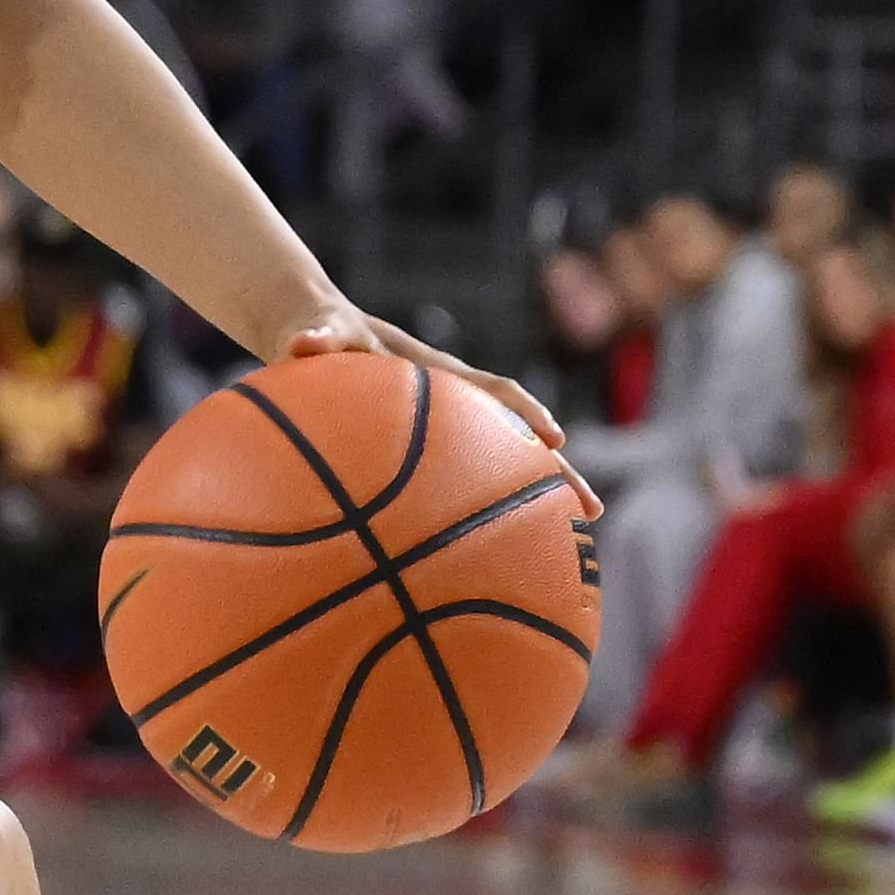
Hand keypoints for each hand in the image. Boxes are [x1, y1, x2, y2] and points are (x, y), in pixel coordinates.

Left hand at [276, 305, 600, 517]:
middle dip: (552, 472)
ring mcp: (436, 431)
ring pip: (490, 468)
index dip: (522, 411)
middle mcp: (448, 403)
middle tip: (590, 511)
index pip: (490, 390)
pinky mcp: (416, 455)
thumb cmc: (316, 331)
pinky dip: (464, 516)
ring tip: (559, 546)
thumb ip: (316, 338)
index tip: (555, 439)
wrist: (308, 333)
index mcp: (431, 373)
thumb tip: (304, 344)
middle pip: (512, 439)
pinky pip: (448, 487)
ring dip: (523, 501)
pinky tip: (462, 563)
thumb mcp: (314, 331)